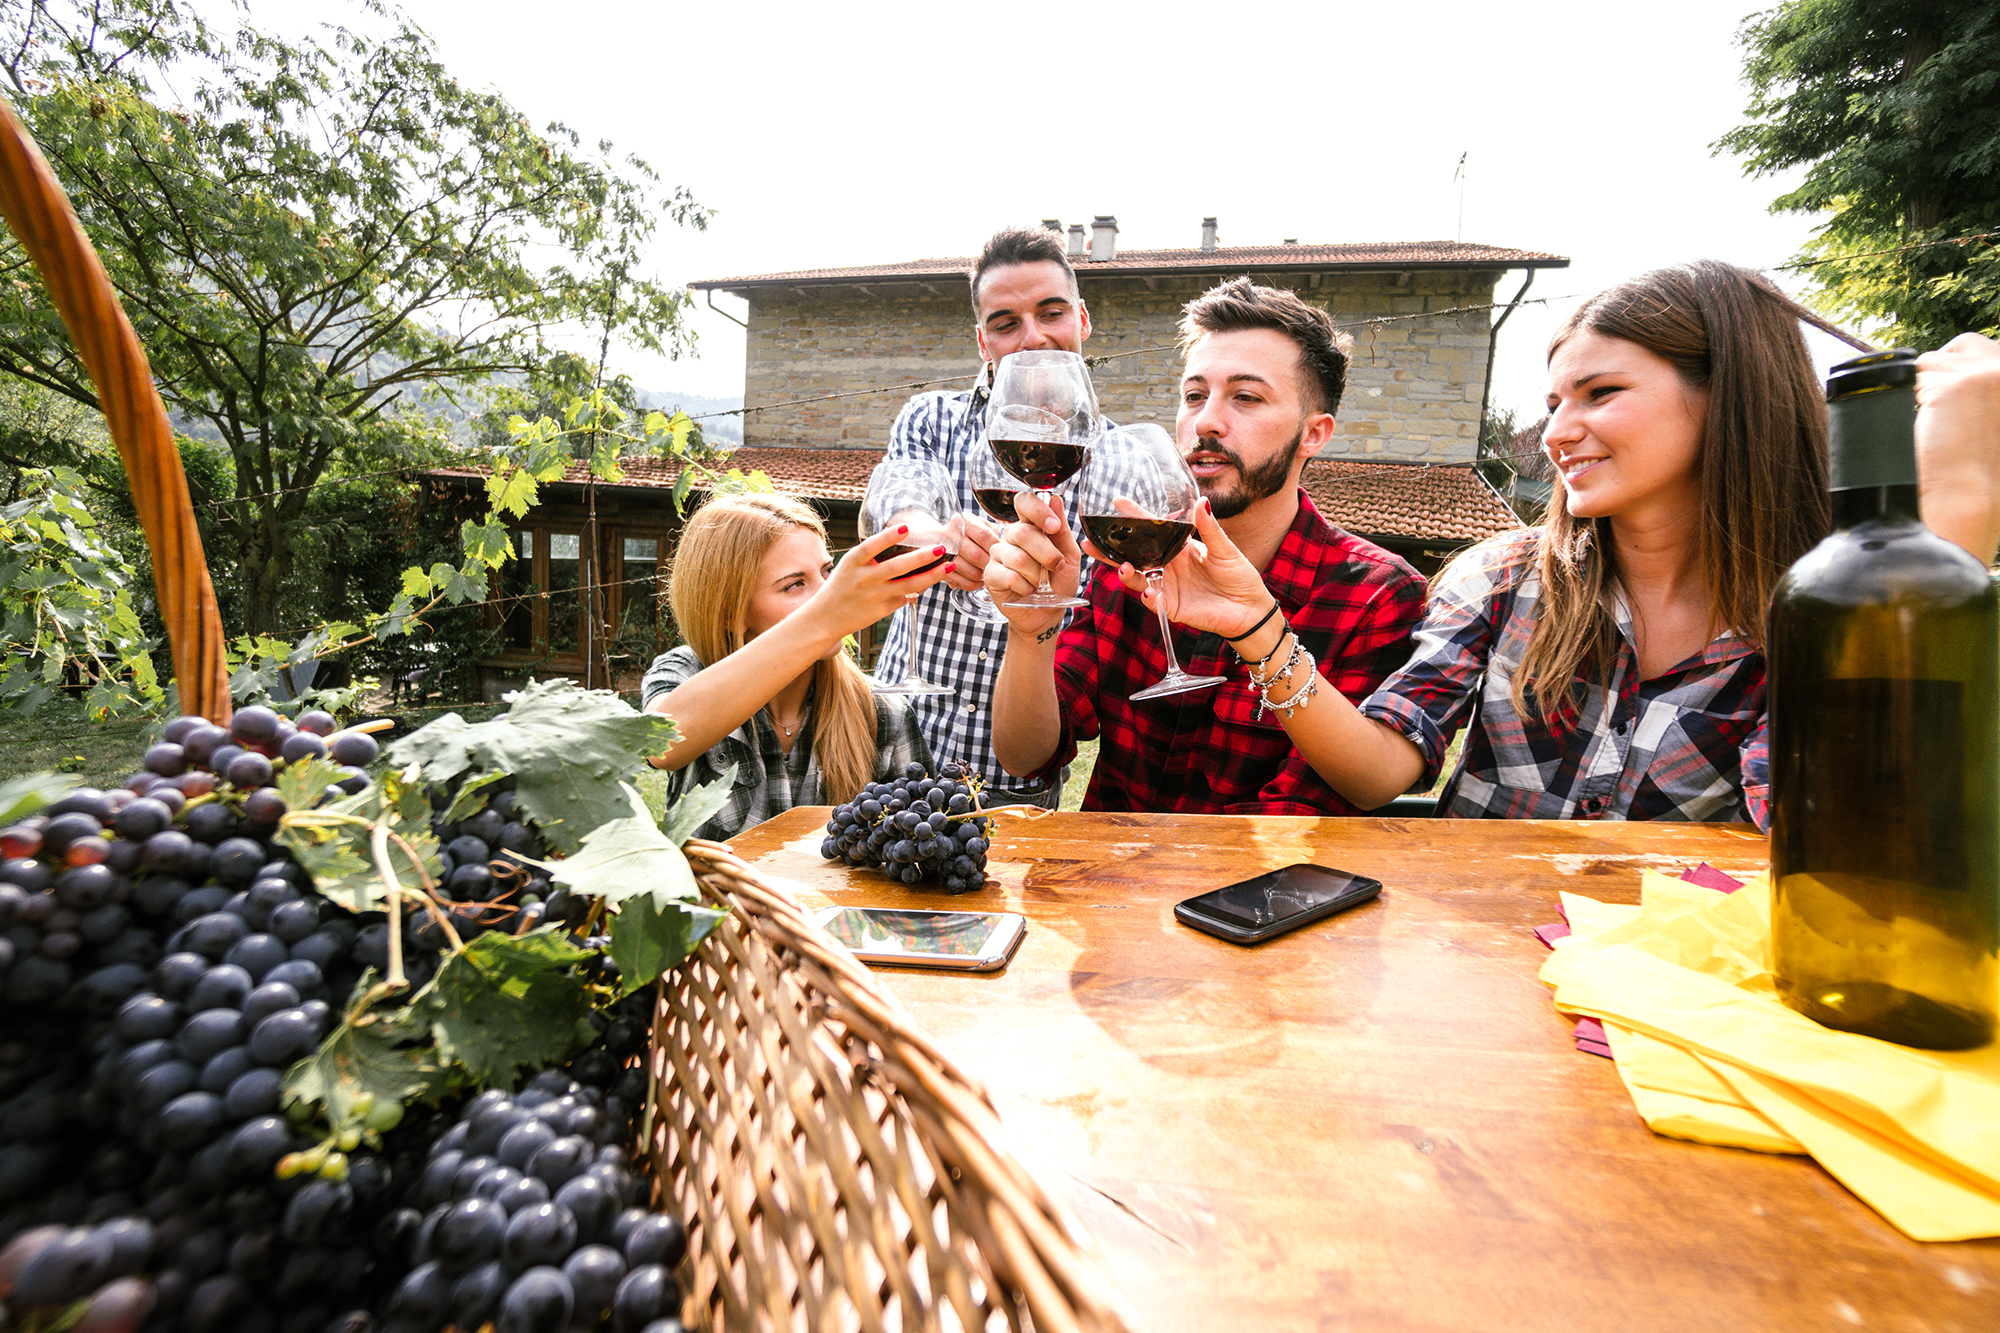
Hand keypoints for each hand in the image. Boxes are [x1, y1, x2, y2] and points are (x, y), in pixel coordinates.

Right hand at [814, 525, 954, 635]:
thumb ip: (872, 557)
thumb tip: (903, 549)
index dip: (889, 537)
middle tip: (941, 548)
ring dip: (931, 575)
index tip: (906, 527)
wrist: (825, 618)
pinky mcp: (883, 610)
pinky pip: (906, 597)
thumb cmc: (840, 587)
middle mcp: (864, 578)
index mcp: (853, 562)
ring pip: (909, 585)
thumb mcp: (850, 566)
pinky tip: (932, 581)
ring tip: (948, 566)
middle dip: (921, 557)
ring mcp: (875, 595)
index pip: (872, 546)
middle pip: (897, 567)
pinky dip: (920, 589)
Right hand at [940, 512, 996, 589]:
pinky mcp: (940, 568)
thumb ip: (994, 531)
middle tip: (997, 568)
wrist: (942, 538)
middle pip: (975, 555)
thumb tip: (1007, 545)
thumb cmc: (970, 533)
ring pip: (968, 570)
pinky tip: (978, 582)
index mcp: (965, 522)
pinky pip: (959, 581)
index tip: (1003, 553)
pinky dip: (972, 584)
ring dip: (982, 576)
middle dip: (989, 564)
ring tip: (988, 575)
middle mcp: (951, 535)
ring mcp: (944, 552)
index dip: (995, 547)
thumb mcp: (982, 525)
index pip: (984, 536)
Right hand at [984, 490, 1079, 636]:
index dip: (1038, 511)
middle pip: (1023, 532)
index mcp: (1030, 526)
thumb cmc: (1058, 583)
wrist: (1048, 613)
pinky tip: (1027, 590)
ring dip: (1037, 575)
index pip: (1024, 502)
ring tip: (1040, 583)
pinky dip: (1026, 587)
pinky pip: (1010, 576)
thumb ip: (1062, 530)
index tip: (1054, 527)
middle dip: (1046, 554)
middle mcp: (1011, 537)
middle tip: (1056, 567)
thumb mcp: (1069, 556)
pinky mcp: (990, 574)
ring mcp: (998, 555)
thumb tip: (1054, 499)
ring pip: (1018, 557)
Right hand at [1082, 498, 1273, 637]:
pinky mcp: (1172, 606)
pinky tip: (1147, 590)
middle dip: (1110, 548)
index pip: (1152, 530)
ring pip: (1137, 578)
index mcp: (1179, 548)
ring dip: (1125, 573)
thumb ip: (1209, 528)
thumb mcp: (1225, 549)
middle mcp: (1168, 566)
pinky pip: (1154, 600)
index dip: (1135, 517)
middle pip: (1134, 555)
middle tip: (1091, 540)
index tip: (1118, 502)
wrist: (1250, 609)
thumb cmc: (1239, 576)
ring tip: (1120, 567)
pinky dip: (1148, 596)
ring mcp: (1168, 586)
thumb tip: (1201, 501)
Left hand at [1916, 333, 1999, 562]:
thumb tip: (1958, 373)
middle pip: (1964, 344)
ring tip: (1939, 422)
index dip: (1963, 371)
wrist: (1970, 495)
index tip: (1957, 401)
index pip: (1986, 349)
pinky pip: (1914, 376)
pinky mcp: (1955, 384)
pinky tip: (1930, 423)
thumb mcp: (1994, 412)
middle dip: (1945, 369)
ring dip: (1925, 387)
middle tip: (1943, 408)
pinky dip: (1912, 396)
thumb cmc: (1980, 463)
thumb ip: (1987, 388)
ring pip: (1932, 360)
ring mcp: (1984, 372)